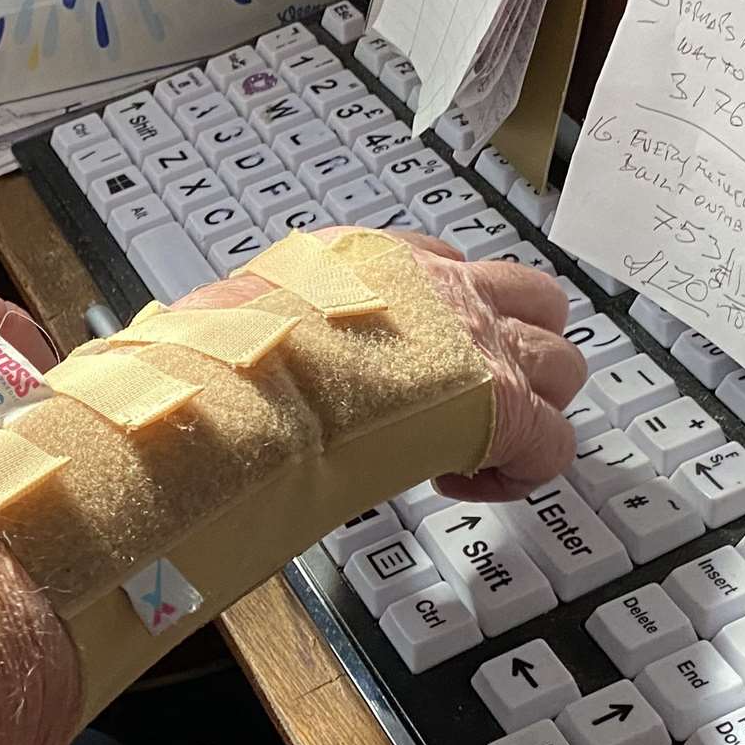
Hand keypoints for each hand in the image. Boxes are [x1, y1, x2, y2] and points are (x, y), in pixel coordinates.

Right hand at [175, 229, 583, 501]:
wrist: (258, 380)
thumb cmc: (230, 352)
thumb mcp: (233, 314)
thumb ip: (240, 324)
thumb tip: (181, 342)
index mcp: (380, 260)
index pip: (449, 268)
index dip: (444, 322)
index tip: (413, 367)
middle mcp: (445, 287)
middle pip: (534, 299)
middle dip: (516, 348)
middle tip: (474, 400)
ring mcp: (484, 343)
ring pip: (563, 363)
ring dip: (533, 405)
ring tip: (479, 445)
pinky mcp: (506, 406)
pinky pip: (554, 443)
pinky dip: (523, 470)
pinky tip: (466, 485)